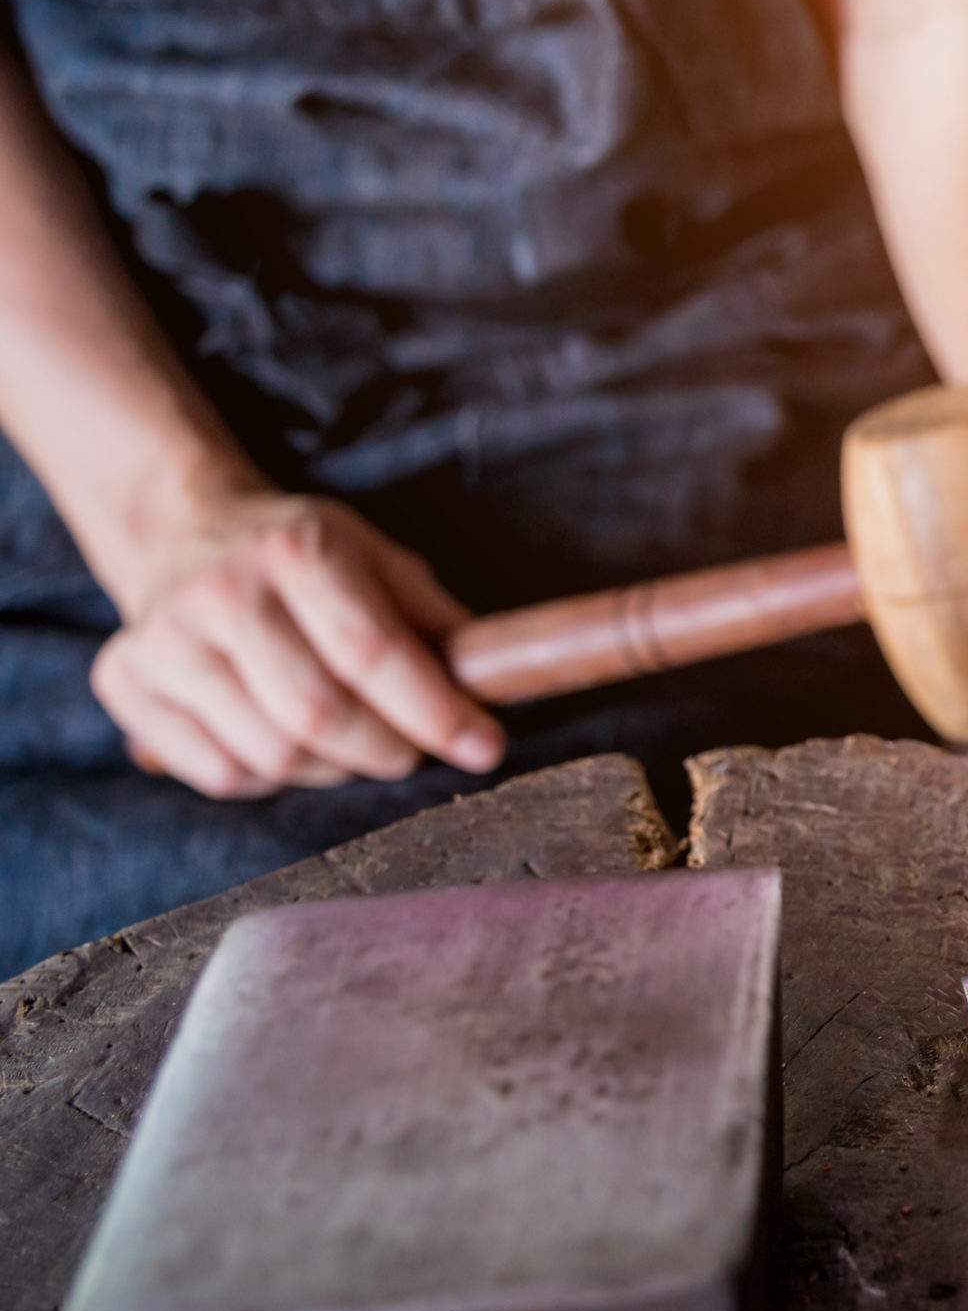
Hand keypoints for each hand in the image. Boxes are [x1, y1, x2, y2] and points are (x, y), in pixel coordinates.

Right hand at [90, 490, 504, 798]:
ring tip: (350, 743)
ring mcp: (164, 640)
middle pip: (317, 715)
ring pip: (269, 756)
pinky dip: (272, 779)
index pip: (372, 651)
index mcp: (296, 550)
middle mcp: (221, 592)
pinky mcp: (125, 682)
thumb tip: (498, 682)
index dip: (435, 711)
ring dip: (331, 769)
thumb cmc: (302, 557)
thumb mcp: (376, 558)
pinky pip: (220, 774)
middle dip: (386, 751)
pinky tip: (286, 743)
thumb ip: (436, 619)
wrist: (183, 531)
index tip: (485, 747)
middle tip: (411, 752)